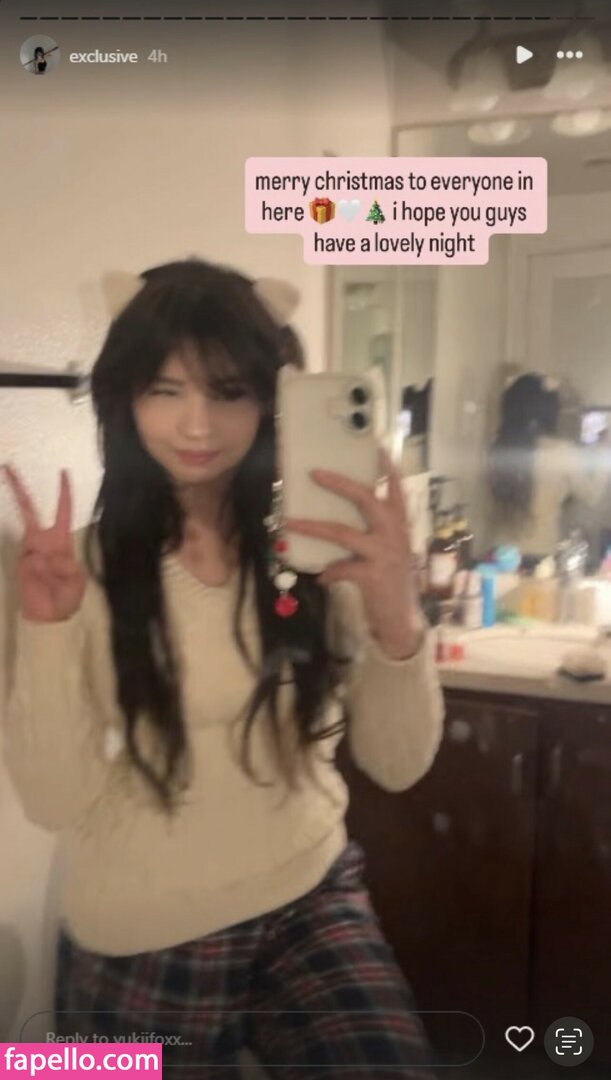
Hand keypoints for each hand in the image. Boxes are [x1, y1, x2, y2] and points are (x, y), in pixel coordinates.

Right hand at [2, 464, 85, 621]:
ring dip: (17, 506)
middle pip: (31, 509)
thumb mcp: (76, 581)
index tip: (63, 473)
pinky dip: (36, 562)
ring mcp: (30, 549)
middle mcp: (44, 540)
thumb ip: (68, 567)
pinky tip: (41, 570)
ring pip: (22, 524)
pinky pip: (28, 554)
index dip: (64, 493)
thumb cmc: (66, 598)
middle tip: (10, 467)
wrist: (49, 617)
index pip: (63, 512)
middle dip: (21, 488)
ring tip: (6, 477)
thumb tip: (50, 556)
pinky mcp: (21, 561)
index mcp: (62, 542)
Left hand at [284, 447, 422, 658]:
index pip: (397, 490)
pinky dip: (329, 571)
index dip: (388, 469)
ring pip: (343, 532)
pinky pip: (341, 567)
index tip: (377, 447)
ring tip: (291, 522)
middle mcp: (395, 534)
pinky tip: (322, 578)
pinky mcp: (372, 575)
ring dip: (313, 526)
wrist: (401, 620)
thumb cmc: (391, 581)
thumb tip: (340, 517)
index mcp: (400, 525)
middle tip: (315, 472)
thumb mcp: (391, 552)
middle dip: (339, 484)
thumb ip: (375, 533)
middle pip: (366, 500)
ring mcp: (384, 553)